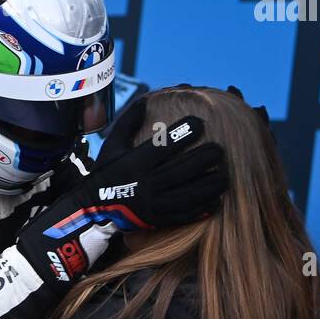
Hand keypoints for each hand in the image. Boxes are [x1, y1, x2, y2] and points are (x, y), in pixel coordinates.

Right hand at [18, 104, 226, 284]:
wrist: (94, 208)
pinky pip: (183, 215)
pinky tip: (216, 200)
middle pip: (180, 171)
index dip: (183, 134)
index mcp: (133, 163)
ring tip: (225, 176)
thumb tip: (146, 98)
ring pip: (187, 195)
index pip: (163, 147)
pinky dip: (202, 208)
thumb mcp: (111, 145)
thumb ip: (128, 122)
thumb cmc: (106, 172)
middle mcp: (144, 184)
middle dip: (204, 159)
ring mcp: (152, 204)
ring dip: (209, 185)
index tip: (201, 123)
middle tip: (221, 150)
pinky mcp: (157, 219)